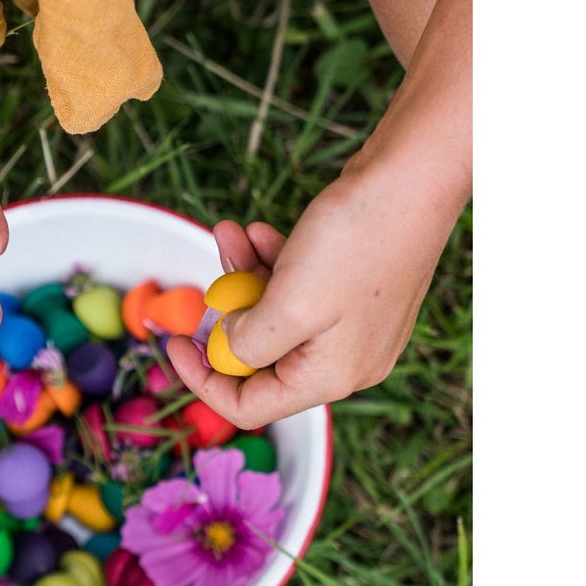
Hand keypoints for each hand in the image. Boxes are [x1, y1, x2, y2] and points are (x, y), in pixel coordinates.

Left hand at [166, 169, 460, 427]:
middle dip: (227, 311)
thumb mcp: (288, 304)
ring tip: (229, 233)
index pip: (250, 405)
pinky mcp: (352, 288)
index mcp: (330, 376)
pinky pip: (295, 287)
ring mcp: (350, 323)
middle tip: (209, 272)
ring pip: (273, 312)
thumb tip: (228, 347)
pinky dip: (270, 261)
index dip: (203, 378)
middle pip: (260, 356)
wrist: (412, 179)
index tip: (173, 340)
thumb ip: (249, 341)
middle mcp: (344, 359)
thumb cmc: (356, 242)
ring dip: (243, 275)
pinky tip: (260, 230)